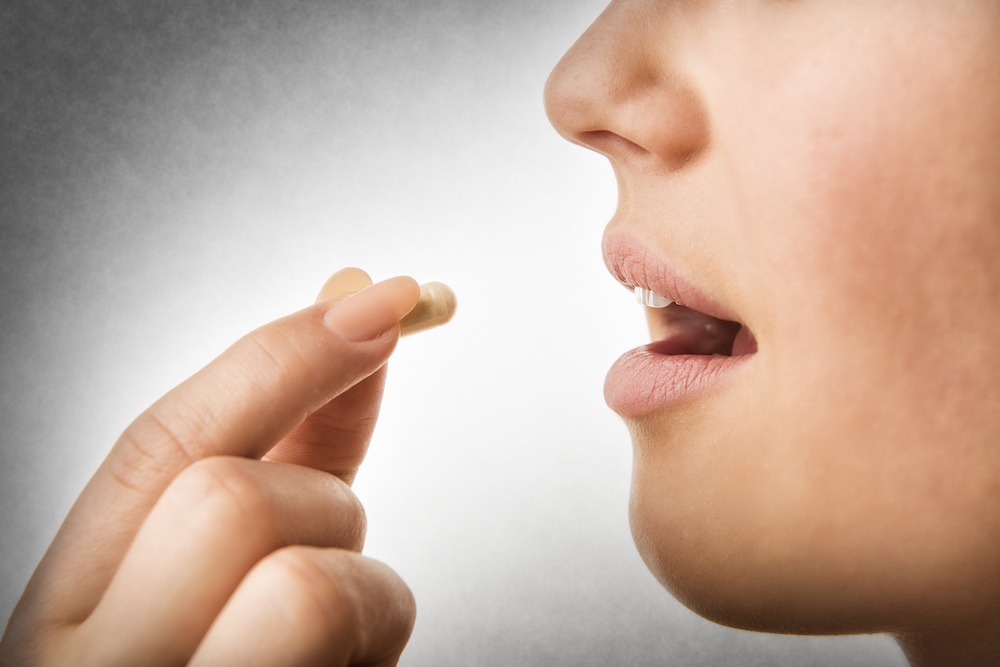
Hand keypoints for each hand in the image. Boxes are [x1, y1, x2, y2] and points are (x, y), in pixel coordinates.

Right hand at [1, 269, 419, 666]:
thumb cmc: (231, 665)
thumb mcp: (219, 574)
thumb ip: (283, 455)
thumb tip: (357, 314)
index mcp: (69, 612)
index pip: (159, 444)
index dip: (283, 356)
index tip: (382, 300)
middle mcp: (102, 666)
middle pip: (229, 499)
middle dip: (321, 509)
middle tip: (327, 565)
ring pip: (308, 585)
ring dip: (364, 591)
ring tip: (334, 646)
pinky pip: (359, 640)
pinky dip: (381, 640)